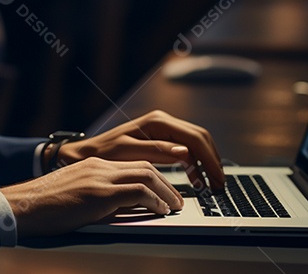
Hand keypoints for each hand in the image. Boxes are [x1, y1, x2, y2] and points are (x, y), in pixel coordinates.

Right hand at [0, 158, 183, 237]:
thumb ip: (99, 195)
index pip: (133, 164)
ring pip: (146, 175)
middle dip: (166, 183)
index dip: (154, 177)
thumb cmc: (43, 206)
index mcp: (93, 165)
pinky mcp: (100, 193)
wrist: (22, 205)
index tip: (165, 191)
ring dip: (166, 192)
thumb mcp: (76, 195)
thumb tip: (123, 209)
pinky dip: (154, 201)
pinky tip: (159, 211)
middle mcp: (99, 166)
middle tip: (177, 199)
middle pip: (145, 166)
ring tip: (175, 206)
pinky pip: (138, 192)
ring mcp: (99, 178)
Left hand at [58, 110, 224, 189]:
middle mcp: (163, 121)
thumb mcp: (128, 153)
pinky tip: (197, 179)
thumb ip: (157, 151)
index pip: (195, 138)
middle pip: (200, 138)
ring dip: (206, 163)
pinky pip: (186, 149)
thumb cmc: (104, 153)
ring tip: (212, 185)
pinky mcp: (161, 139)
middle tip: (220, 185)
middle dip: (213, 162)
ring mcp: (163, 129)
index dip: (210, 159)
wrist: (88, 153)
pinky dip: (196, 164)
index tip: (217, 179)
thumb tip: (185, 151)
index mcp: (158, 122)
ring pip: (196, 143)